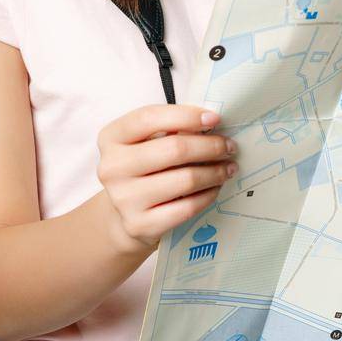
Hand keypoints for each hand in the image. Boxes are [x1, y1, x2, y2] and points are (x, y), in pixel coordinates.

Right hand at [96, 104, 235, 252]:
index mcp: (112, 138)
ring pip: (185, 180)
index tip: (215, 119)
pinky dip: (208, 195)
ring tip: (228, 168)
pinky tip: (216, 188)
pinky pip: (187, 207)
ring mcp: (124, 199)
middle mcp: (112, 167)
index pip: (149, 118)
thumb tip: (212, 124)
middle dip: (210, 146)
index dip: (186, 116)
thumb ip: (172, 128)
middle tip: (229, 146)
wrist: (125, 213)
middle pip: (174, 149)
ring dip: (215, 172)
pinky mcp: (140, 224)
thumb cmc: (144, 168)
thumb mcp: (147, 141)